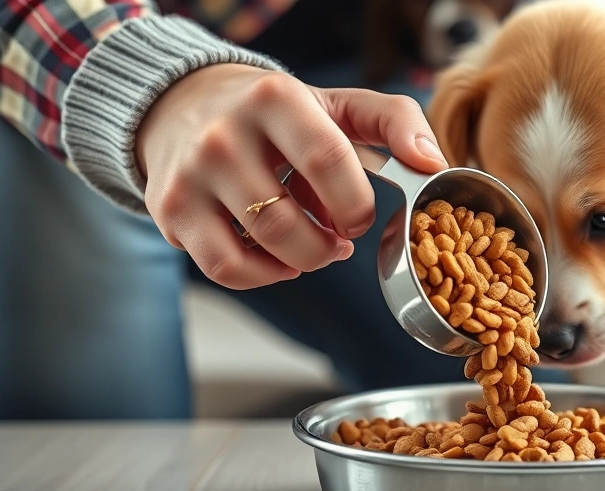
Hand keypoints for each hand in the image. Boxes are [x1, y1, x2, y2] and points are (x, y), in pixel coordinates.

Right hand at [136, 64, 447, 288]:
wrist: (184, 105)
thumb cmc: (278, 114)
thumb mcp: (339, 104)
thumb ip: (397, 122)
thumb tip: (434, 164)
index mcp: (274, 99)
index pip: (327, 161)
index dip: (356, 204)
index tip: (361, 217)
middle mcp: (222, 135)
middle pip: (289, 221)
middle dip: (329, 246)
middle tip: (341, 240)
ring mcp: (190, 176)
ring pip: (260, 249)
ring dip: (304, 261)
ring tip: (316, 247)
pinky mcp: (171, 212)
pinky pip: (225, 269)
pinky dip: (264, 276)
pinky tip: (281, 261)